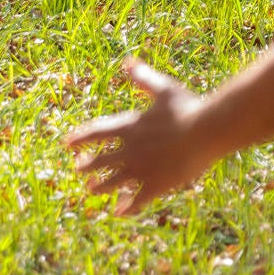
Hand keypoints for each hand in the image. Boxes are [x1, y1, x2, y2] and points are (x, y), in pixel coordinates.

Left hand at [65, 59, 209, 215]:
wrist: (206, 131)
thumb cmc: (186, 107)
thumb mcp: (163, 89)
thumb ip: (143, 78)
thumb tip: (127, 62)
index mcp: (130, 126)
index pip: (97, 133)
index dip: (80, 138)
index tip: (67, 144)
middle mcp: (130, 150)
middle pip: (101, 161)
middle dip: (87, 166)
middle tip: (77, 169)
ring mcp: (142, 170)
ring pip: (114, 182)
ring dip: (101, 186)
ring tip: (91, 190)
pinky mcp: (156, 185)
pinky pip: (137, 200)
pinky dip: (127, 207)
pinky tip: (120, 212)